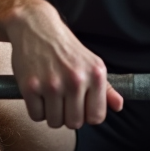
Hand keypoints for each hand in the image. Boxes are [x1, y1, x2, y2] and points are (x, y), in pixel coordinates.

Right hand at [1, 3, 122, 128]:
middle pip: (75, 123)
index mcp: (95, 74)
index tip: (80, 106)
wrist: (36, 27)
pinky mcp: (30, 86)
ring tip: (50, 95)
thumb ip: (106, 88)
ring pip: (54, 122)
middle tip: (63, 100)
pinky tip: (39, 94)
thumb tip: (118, 106)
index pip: (97, 117)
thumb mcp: (92, 63)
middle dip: (68, 116)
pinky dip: (36, 109)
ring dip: (51, 113)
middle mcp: (75, 79)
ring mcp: (52, 84)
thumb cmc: (65, 48)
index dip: (87, 115)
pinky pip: (36, 116)